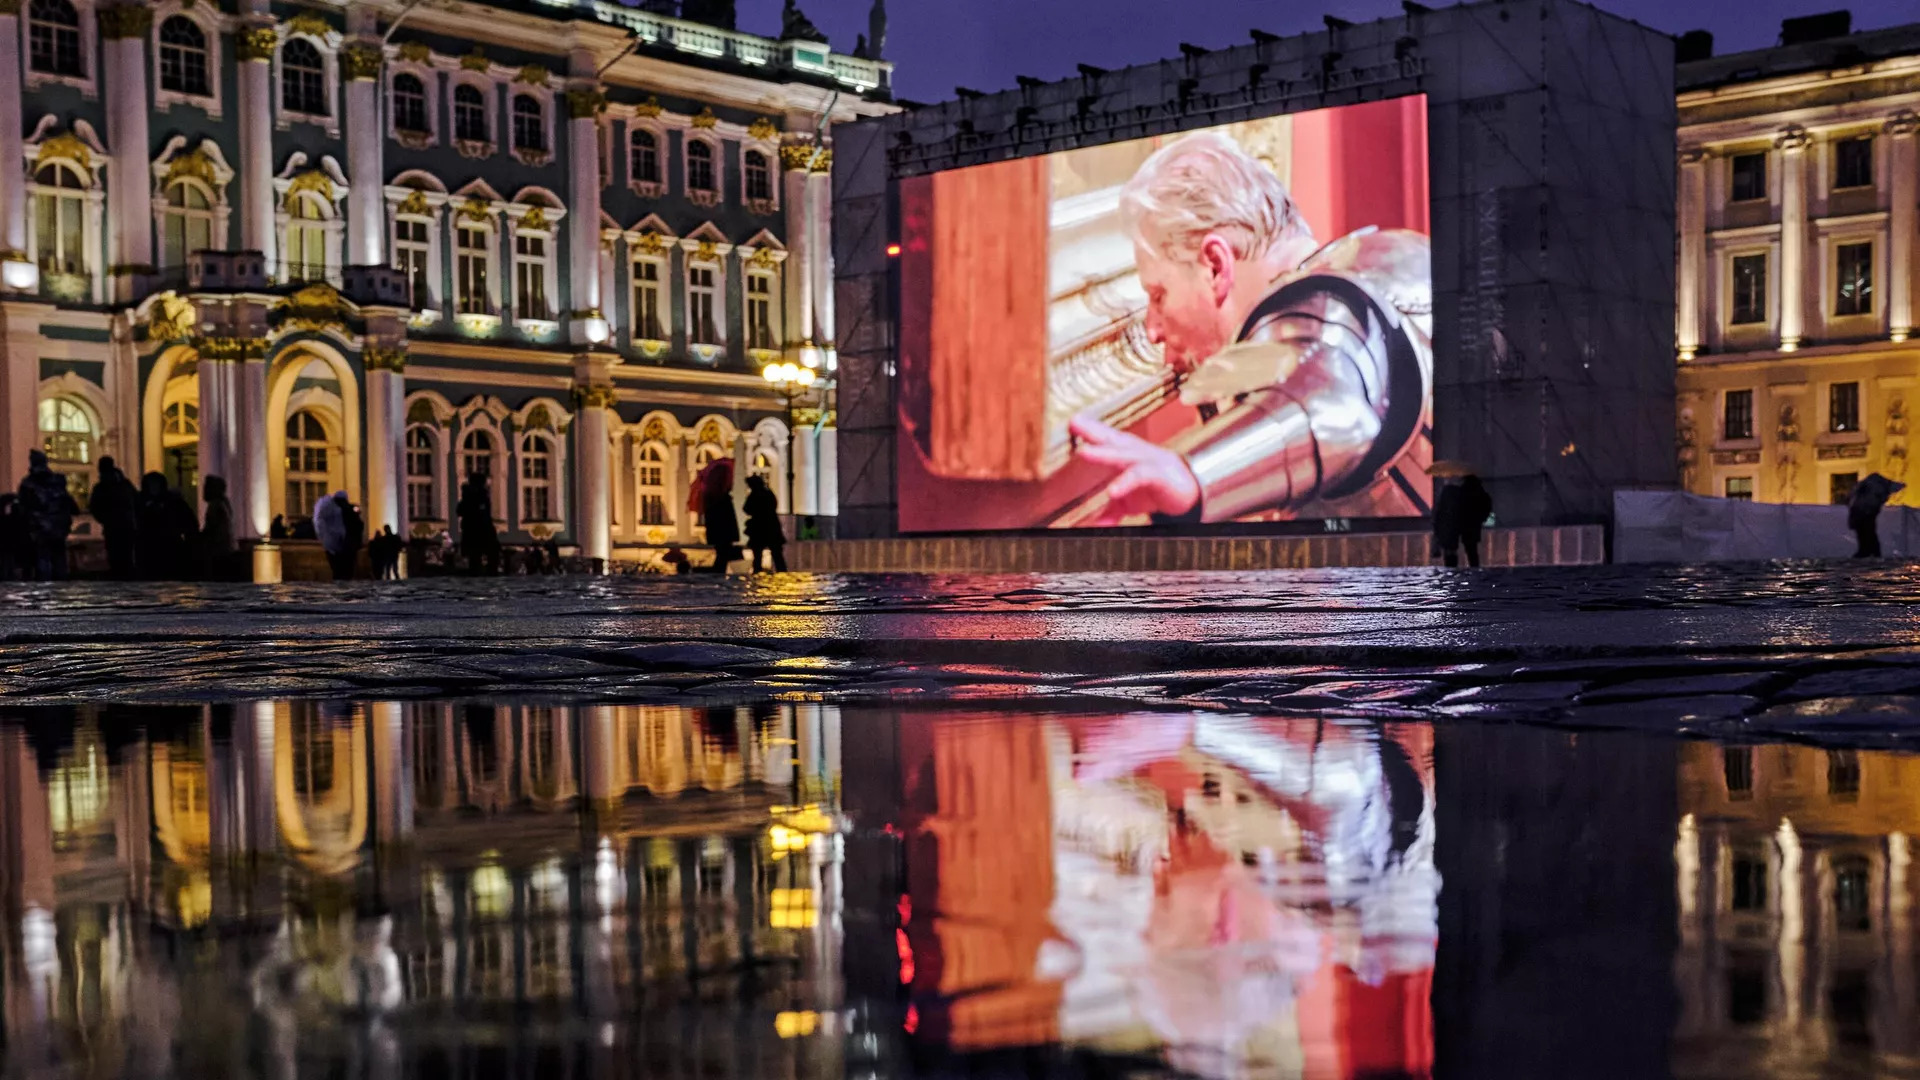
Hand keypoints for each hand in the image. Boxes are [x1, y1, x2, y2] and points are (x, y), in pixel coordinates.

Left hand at [1070, 416, 1200, 524]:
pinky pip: (1140, 475)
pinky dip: (1126, 482)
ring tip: (1085, 452)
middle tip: (1074, 422)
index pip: (1104, 437)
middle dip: (1093, 431)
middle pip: (1111, 439)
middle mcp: (1134, 452)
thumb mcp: (1127, 500)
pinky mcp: (1159, 474)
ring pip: (1124, 454)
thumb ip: (1110, 511)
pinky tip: (1113, 491)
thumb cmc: (1153, 487)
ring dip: (1104, 453)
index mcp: (1124, 452)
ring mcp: (1147, 461)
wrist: (1187, 491)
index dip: (1087, 427)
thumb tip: (1095, 526)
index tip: (1070, 420)